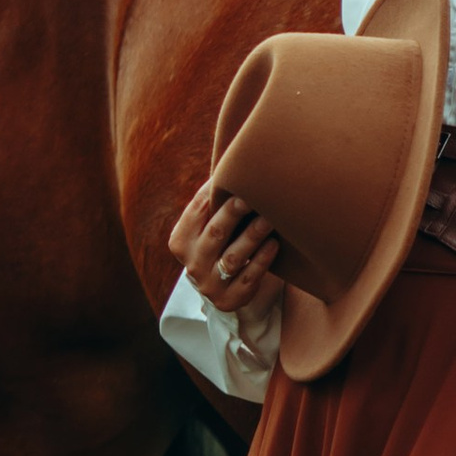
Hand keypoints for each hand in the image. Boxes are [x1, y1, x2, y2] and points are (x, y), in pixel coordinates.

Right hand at [169, 182, 285, 342]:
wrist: (224, 291)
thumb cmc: (222, 246)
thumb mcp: (209, 228)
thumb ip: (213, 202)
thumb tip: (234, 155)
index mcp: (180, 241)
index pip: (197, 211)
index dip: (215, 192)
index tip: (234, 174)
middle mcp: (192, 264)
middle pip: (215, 233)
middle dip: (233, 213)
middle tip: (251, 195)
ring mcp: (210, 285)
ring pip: (233, 257)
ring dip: (253, 236)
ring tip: (270, 219)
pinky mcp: (231, 300)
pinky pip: (250, 278)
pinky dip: (263, 260)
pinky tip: (275, 245)